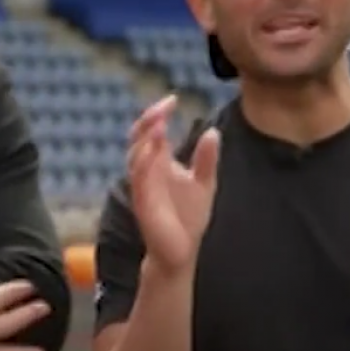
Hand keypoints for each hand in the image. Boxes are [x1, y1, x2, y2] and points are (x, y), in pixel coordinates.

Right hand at [127, 95, 219, 272]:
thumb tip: (213, 131)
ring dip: (145, 138)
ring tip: (158, 123)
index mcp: (159, 162)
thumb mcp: (204, 182)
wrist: (181, 251)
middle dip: (148, 120)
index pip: (151, 131)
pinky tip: (154, 149)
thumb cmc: (188, 218)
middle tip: (164, 107)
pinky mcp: (143, 202)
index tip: (173, 99)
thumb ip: (206, 159)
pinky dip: (144, 162)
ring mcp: (143, 185)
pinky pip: (139, 178)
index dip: (158, 114)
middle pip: (138, 138)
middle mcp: (147, 170)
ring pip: (136, 155)